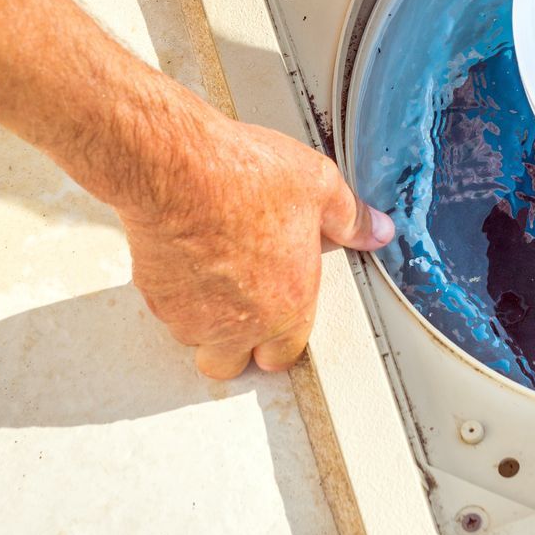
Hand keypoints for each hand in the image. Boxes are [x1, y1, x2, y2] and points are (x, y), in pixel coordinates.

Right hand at [119, 118, 392, 378]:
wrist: (178, 170)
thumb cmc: (242, 177)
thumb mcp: (317, 184)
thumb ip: (350, 216)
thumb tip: (376, 230)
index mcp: (288, 304)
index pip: (285, 355)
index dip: (281, 338)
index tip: (278, 311)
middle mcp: (240, 323)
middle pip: (232, 364)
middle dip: (236, 344)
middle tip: (240, 304)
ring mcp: (193, 316)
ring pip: (195, 339)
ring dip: (202, 320)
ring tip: (209, 276)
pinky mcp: (157, 298)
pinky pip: (166, 312)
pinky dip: (174, 295)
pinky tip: (184, 257)